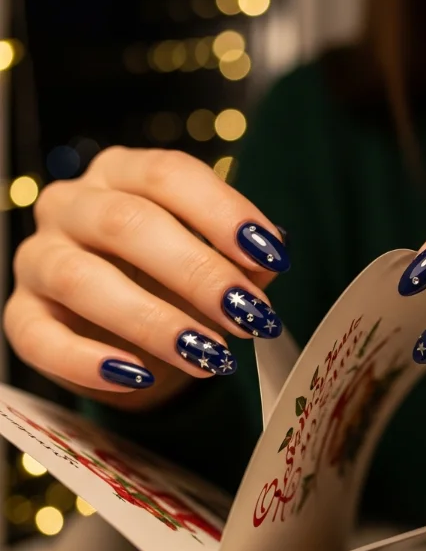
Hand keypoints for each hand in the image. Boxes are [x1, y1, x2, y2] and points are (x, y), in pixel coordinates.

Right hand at [4, 148, 288, 409]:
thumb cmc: (176, 283)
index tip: (271, 254)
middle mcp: (74, 204)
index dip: (222, 213)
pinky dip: (88, 361)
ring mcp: (39, 258)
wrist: (128, 332)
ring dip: (153, 320)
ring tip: (209, 354)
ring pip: (83, 278)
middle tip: (247, 314)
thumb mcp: (218, 263)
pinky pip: (40, 338)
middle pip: (127, 224)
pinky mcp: (21, 315)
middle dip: (197, 272)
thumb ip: (245, 259)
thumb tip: (275, 254)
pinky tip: (138, 376)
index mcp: (124, 174)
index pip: (169, 175)